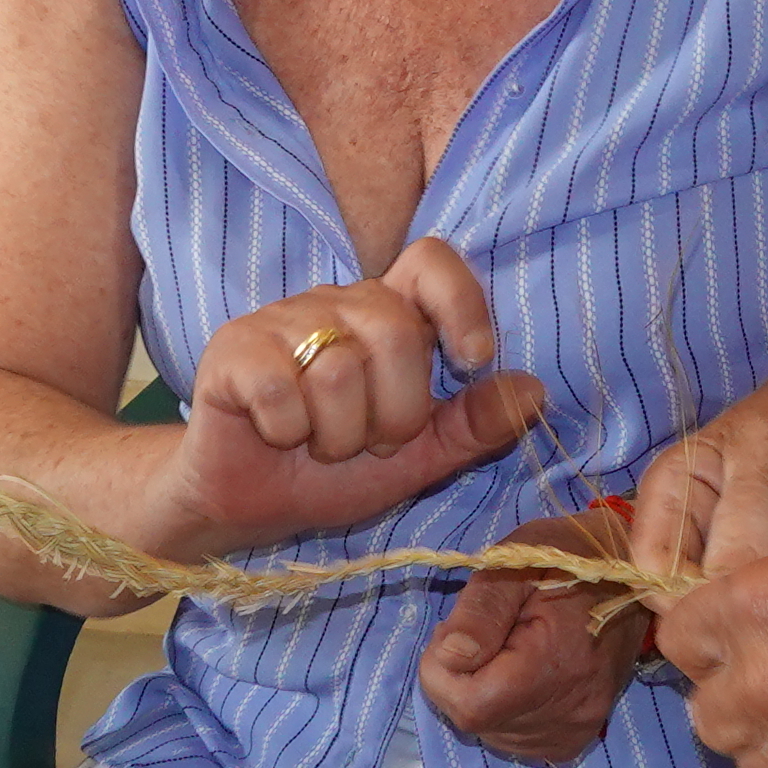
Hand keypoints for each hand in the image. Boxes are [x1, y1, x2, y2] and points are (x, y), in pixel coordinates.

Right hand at [147, 236, 548, 559]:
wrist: (247, 507)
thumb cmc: (331, 473)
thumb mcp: (417, 458)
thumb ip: (472, 425)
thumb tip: (534, 390)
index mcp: (386, 315)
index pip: (431, 261)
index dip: (461, 303)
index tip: (472, 359)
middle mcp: (335, 303)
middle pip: (395, 331)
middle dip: (394, 413)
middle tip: (369, 442)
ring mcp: (280, 320)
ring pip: (339, 370)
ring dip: (337, 436)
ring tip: (318, 444)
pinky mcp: (233, 348)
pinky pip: (282, 391)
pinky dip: (286, 432)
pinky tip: (274, 434)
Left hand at [421, 508, 651, 767]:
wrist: (628, 575)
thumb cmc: (566, 559)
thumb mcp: (515, 562)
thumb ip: (481, 610)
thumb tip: (449, 656)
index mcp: (554, 664)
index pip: (467, 704)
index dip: (443, 668)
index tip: (460, 629)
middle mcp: (569, 713)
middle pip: (474, 719)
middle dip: (460, 678)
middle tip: (486, 633)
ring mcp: (576, 730)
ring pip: (489, 732)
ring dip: (481, 695)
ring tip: (509, 651)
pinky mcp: (575, 740)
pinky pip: (513, 740)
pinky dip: (504, 711)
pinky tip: (522, 677)